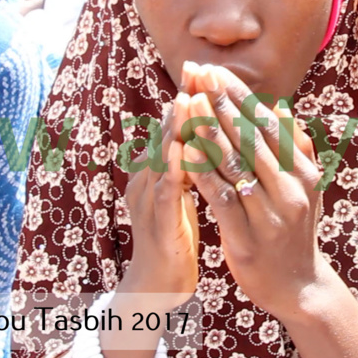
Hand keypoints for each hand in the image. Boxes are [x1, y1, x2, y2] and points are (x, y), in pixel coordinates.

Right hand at [119, 91, 198, 307]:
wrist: (156, 288)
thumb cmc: (174, 236)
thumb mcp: (184, 192)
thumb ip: (192, 161)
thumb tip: (208, 127)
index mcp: (159, 172)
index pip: (176, 128)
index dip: (190, 98)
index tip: (205, 69)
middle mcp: (149, 182)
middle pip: (166, 135)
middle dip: (182, 103)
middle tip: (194, 71)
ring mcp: (150, 204)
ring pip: (162, 160)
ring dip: (174, 130)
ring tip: (187, 101)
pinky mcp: (158, 229)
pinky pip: (166, 198)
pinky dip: (174, 175)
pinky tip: (184, 156)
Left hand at [184, 65, 327, 318]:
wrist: (298, 286)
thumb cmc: (295, 230)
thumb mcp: (306, 188)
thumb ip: (296, 149)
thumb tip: (282, 108)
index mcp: (303, 172)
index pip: (267, 124)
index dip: (240, 96)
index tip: (216, 72)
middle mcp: (291, 189)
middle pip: (251, 138)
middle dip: (222, 103)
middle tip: (198, 75)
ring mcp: (270, 215)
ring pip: (235, 164)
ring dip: (209, 130)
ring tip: (188, 103)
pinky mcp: (248, 239)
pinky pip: (222, 199)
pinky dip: (204, 173)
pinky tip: (186, 152)